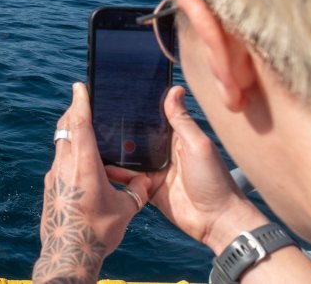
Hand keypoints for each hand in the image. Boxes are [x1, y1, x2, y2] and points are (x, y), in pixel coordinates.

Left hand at [32, 82, 150, 283]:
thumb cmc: (98, 232)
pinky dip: (69, 153)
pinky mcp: (48, 186)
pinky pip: (59, 161)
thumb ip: (136, 191)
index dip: (81, 102)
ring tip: (86, 132)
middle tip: (82, 102)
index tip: (79, 86)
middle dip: (74, 113)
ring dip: (71, 134)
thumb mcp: (125, 210)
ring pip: (60, 144)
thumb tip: (145, 180)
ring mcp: (52, 175)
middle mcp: (64, 164)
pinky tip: (81, 163)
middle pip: (65, 129)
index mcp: (83, 164)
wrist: (68, 254)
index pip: (80, 123)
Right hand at [106, 86, 266, 253]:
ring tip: (92, 139)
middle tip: (96, 116)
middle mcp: (165, 152)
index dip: (140, 108)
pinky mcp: (149, 188)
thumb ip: (182, 121)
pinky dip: (116, 173)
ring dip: (115, 150)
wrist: (217, 222)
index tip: (120, 95)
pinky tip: (100, 165)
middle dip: (120, 129)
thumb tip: (175, 89)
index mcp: (178, 138)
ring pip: (130, 157)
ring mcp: (156, 170)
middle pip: (138, 137)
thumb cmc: (215, 181)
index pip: (155, 118)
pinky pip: (128, 178)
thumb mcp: (198, 145)